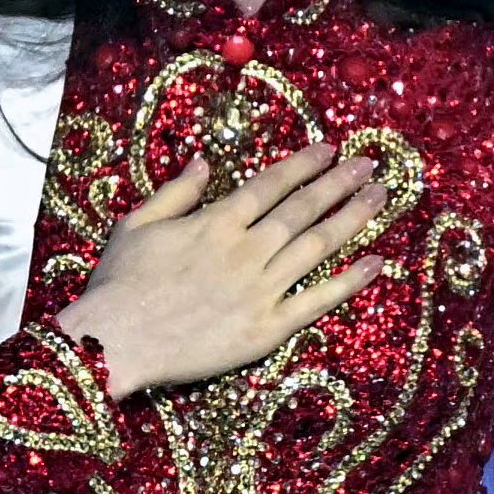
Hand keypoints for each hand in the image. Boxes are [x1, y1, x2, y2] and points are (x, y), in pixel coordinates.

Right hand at [56, 144, 387, 396]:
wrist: (113, 342)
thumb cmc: (118, 284)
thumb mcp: (137, 224)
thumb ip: (177, 192)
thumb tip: (205, 160)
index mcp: (216, 222)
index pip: (272, 186)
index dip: (304, 165)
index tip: (331, 150)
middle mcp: (246, 250)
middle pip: (303, 210)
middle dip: (340, 184)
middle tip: (370, 165)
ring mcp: (260, 290)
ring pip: (317, 247)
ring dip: (352, 219)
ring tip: (380, 198)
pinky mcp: (266, 329)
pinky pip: (317, 302)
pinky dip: (348, 282)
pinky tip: (374, 264)